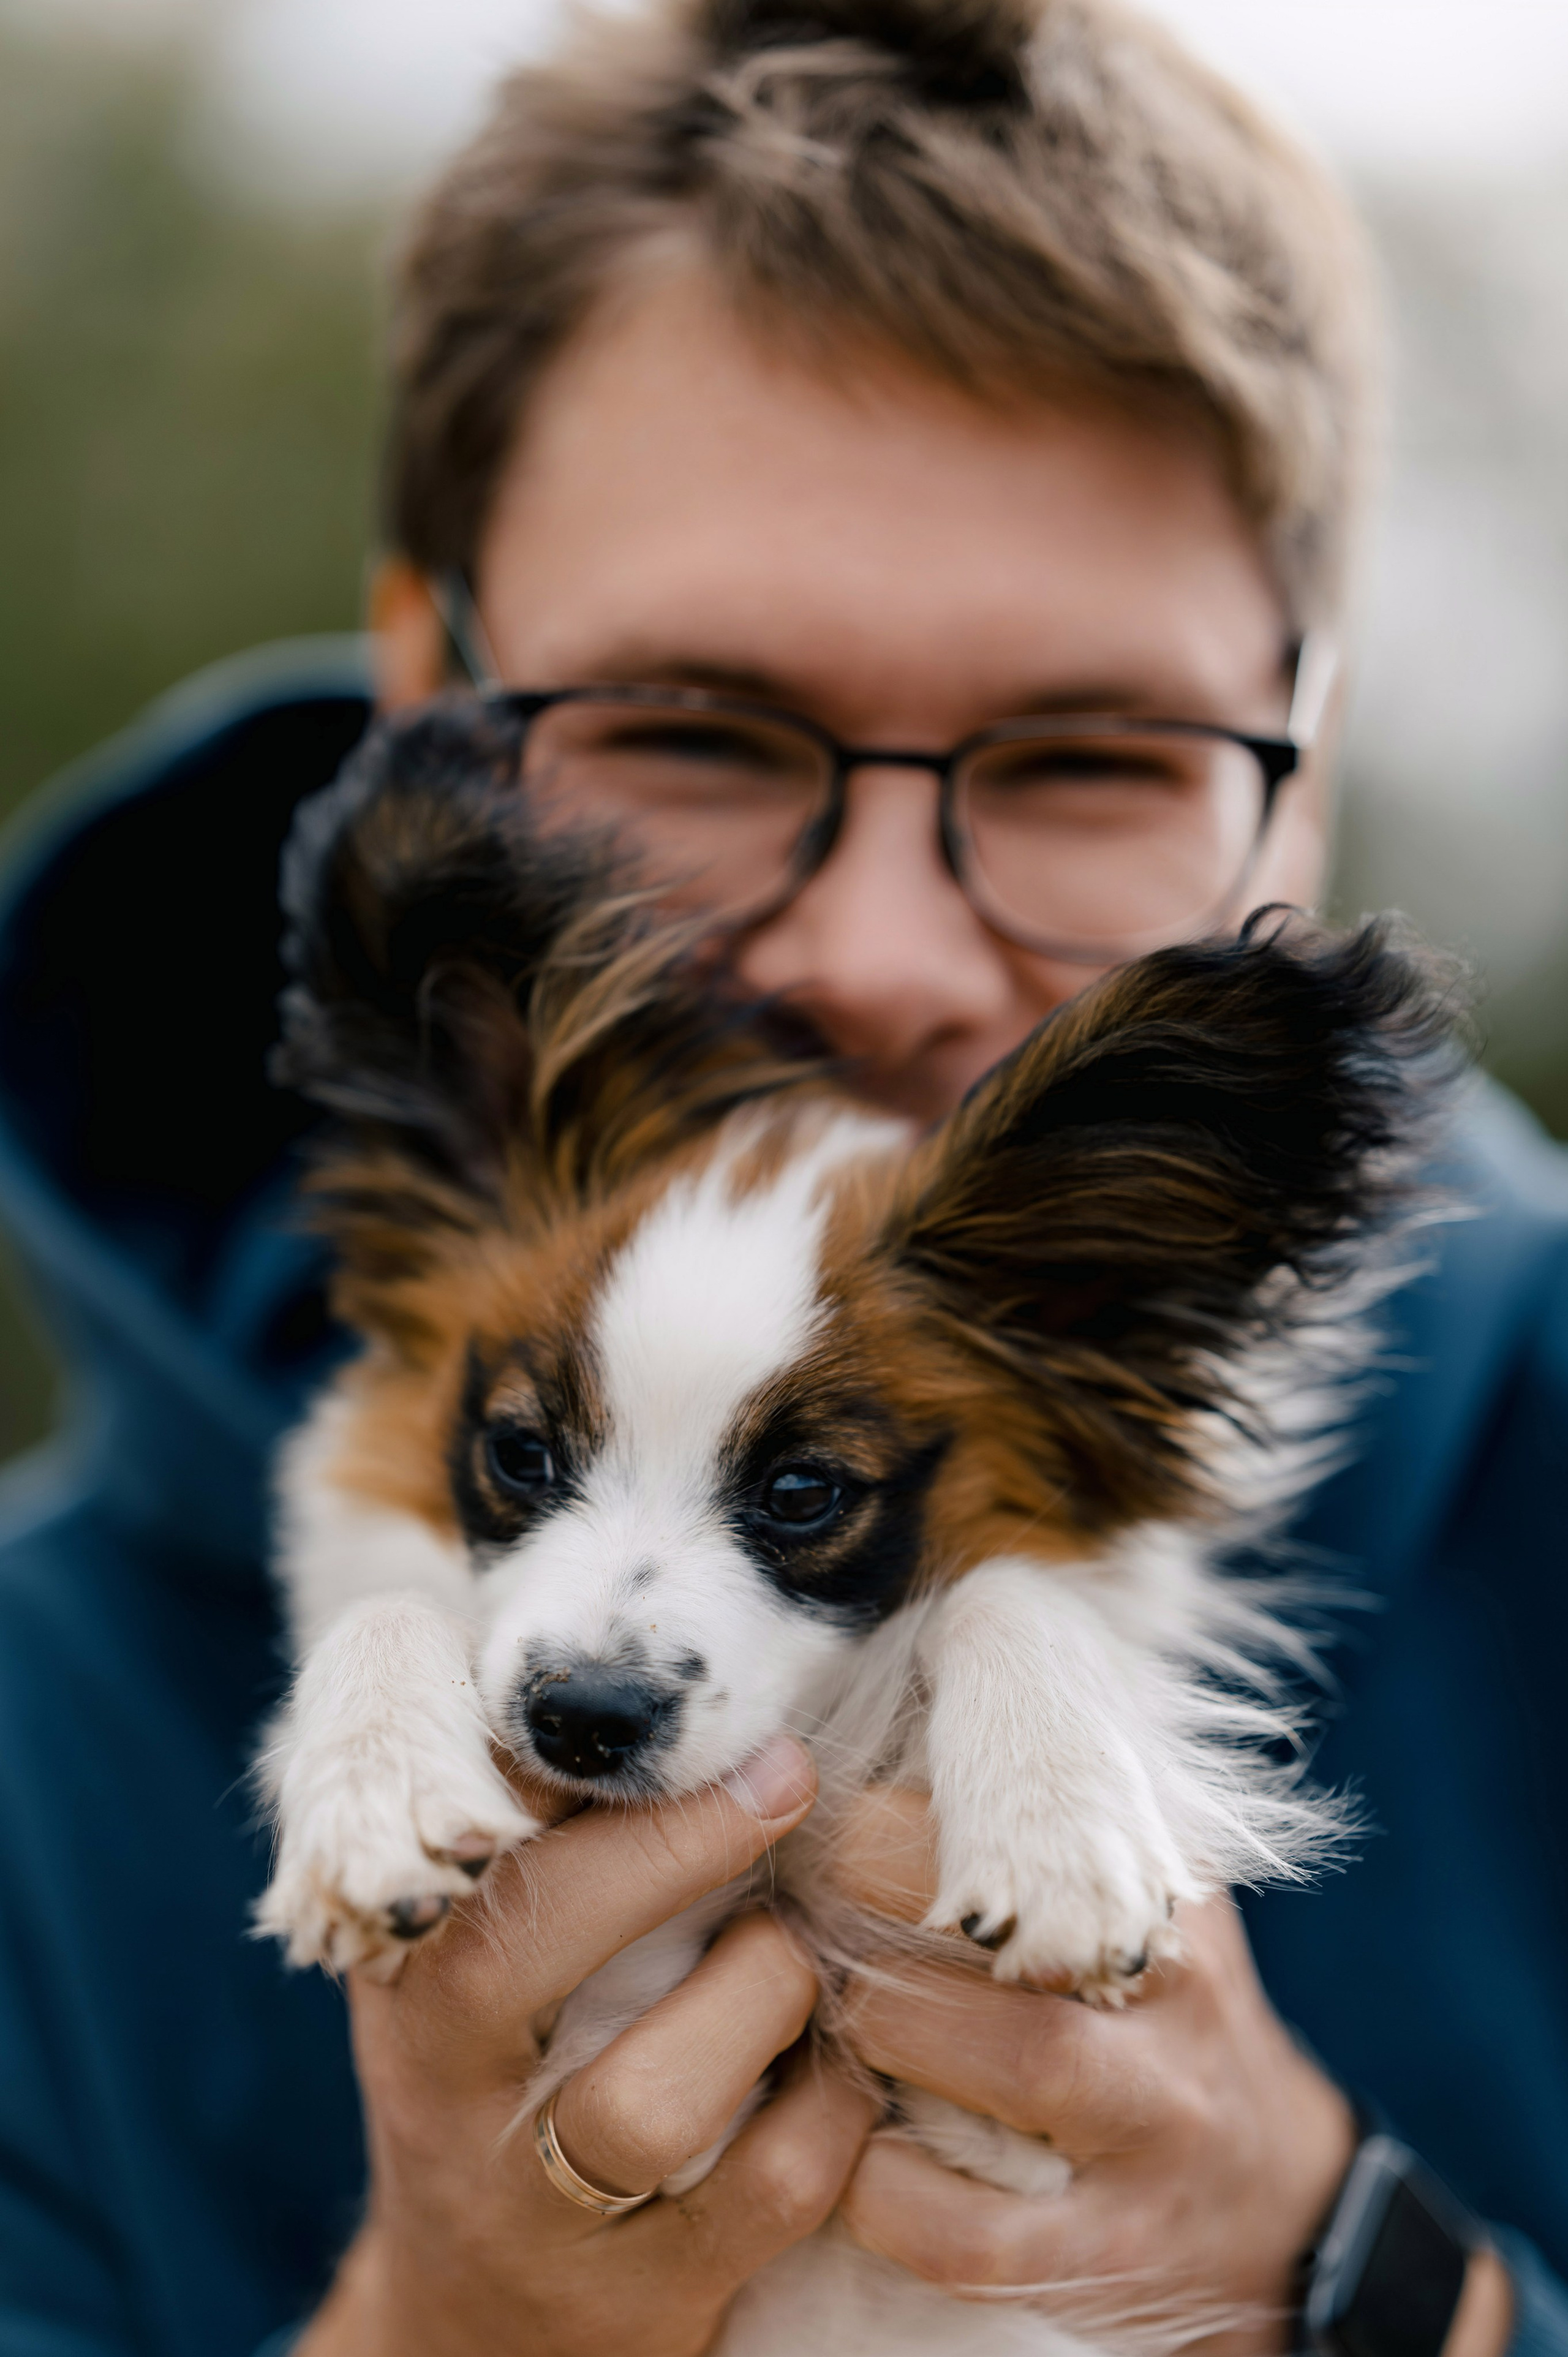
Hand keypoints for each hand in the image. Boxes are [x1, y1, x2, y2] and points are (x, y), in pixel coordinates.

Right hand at [295, 1735, 873, 2356]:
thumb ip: (543, 1810)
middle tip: (783, 1777)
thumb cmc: (508, 2069)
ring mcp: (526, 2202)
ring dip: (761, 2000)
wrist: (473, 2327)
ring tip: (793, 1960)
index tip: (674, 1703)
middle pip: (516, 1939)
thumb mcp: (483, 1938)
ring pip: (651, 2096)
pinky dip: (830, 2118)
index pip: (438, 1814)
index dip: (548, 1747)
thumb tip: (654, 1670)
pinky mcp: (631, 2299)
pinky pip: (762, 2195)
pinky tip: (835, 2073)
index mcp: (405, 1951)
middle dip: (667, 1845)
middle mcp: (437, 2073)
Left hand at [834, 1787, 1355, 2353]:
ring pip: (1019, 2063)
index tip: (825, 1840)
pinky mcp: (1104, 2257)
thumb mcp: (1130, 1901)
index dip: (900, 1829)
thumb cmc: (1152, 2015)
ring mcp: (1150, 2136)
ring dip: (888, 2044)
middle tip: (805, 1937)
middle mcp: (1174, 2005)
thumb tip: (877, 1769)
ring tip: (828, 2036)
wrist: (1272, 2193)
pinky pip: (974, 2233)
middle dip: (888, 1928)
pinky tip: (861, 2157)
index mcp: (1162, 1896)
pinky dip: (889, 2193)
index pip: (1033, 1821)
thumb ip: (1033, 1834)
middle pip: (1032, 1936)